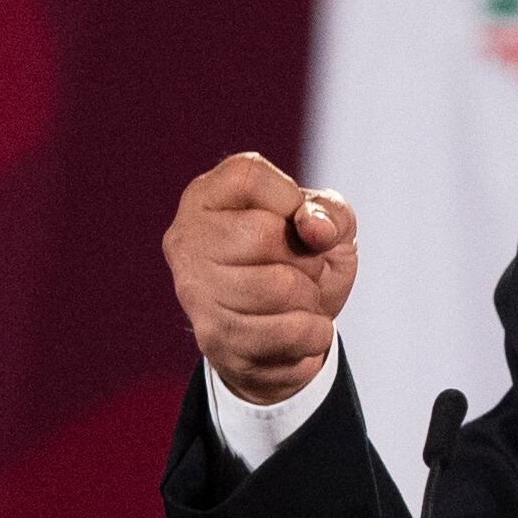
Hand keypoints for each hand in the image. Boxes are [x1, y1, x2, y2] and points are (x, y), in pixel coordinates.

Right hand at [162, 152, 357, 404]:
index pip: (247, 176)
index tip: (297, 220)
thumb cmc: (306, 260)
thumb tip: (315, 229)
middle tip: (303, 268)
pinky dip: (314, 332)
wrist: (294, 333)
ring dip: (310, 297)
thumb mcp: (330, 221)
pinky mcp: (215, 340)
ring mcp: (195, 293)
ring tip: (300, 299)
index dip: (290, 198)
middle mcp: (187, 240)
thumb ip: (329, 212)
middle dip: (306, 256)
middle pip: (263, 234)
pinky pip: (287, 333)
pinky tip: (301, 328)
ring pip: (278, 287)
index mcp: (207, 197)